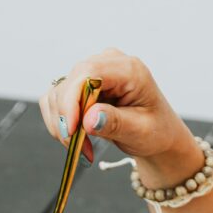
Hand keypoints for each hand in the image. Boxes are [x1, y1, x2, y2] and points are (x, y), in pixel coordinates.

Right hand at [39, 49, 201, 181]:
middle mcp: (107, 64)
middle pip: (69, 84)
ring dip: (62, 125)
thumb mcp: (140, 131)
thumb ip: (115, 123)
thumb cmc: (155, 131)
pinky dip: (60, 123)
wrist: (157, 134)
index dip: (72, 100)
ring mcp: (92, 73)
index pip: (88, 73)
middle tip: (80, 148)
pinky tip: (77, 138)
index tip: (70, 131)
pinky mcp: (80, 86)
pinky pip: (55, 101)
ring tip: (83, 147)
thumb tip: (88, 118)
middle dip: (67, 119)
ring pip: (57, 94)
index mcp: (128, 70)